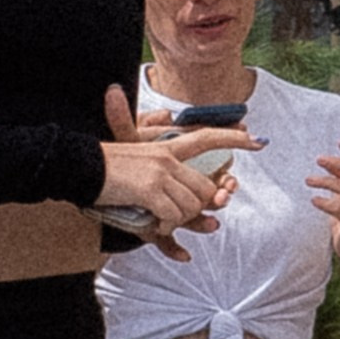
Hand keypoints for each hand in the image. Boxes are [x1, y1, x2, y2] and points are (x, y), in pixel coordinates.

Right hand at [98, 84, 245, 252]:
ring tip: (157, 219)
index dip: (234, 140)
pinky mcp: (150, 191)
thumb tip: (164, 111)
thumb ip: (150, 131)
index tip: (260, 141)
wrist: (79, 168)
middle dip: (196, 210)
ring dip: (176, 221)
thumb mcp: (131, 144)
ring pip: (190, 205)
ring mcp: (160, 174)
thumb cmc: (105, 162)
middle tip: (175, 216)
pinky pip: (172, 216)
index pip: (207, 138)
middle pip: (203, 189)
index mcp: (166, 147)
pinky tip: (152, 225)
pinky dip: (164, 228)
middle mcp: (167, 159)